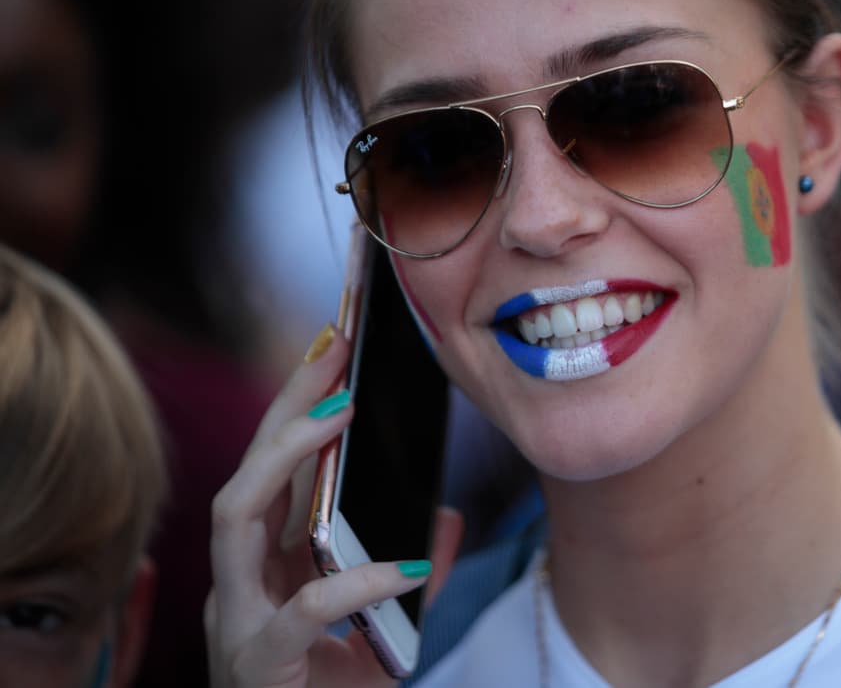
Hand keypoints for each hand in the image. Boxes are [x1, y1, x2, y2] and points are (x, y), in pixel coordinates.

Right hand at [206, 328, 463, 687]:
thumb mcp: (382, 627)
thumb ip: (408, 572)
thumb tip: (444, 513)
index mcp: (262, 567)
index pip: (268, 471)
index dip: (294, 408)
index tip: (333, 348)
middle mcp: (238, 582)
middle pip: (245, 473)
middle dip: (284, 407)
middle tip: (334, 350)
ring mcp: (238, 620)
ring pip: (233, 519)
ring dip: (283, 458)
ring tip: (339, 416)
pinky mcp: (258, 662)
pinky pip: (303, 611)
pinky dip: (356, 581)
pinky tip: (404, 565)